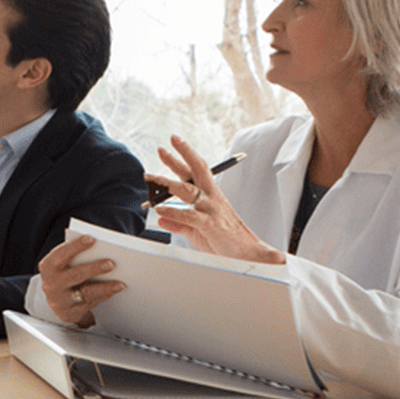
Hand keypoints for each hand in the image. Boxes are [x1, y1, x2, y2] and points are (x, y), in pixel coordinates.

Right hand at [36, 235, 122, 327]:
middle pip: (75, 275)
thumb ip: (75, 257)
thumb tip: (101, 250)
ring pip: (84, 293)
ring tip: (120, 283)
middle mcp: (51, 284)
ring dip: (104, 287)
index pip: (61, 253)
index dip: (75, 246)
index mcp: (48, 266)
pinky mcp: (69, 313)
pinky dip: (103, 296)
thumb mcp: (63, 265)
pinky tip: (113, 291)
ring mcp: (59, 301)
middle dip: (94, 269)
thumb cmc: (64, 276)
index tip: (91, 239)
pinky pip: (89, 304)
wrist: (57, 302)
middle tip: (111, 263)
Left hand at [150, 135, 283, 263]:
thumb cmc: (225, 240)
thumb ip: (179, 223)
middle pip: (195, 172)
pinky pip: (190, 216)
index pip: (196, 170)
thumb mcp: (197, 230)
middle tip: (162, 149)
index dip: (184, 156)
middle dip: (178, 159)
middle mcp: (211, 198)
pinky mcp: (211, 225)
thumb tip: (161, 219)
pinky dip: (174, 212)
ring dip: (168, 183)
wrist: (248, 255)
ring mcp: (211, 210)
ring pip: (188, 191)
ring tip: (151, 177)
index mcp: (210, 196)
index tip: (171, 143)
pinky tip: (160, 209)